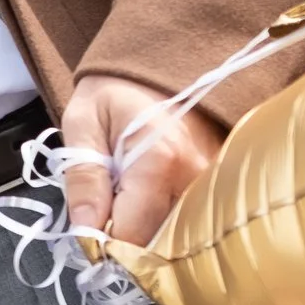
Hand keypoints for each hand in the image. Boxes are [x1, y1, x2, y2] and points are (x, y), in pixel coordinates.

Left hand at [58, 75, 221, 249]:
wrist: (160, 60)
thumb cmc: (115, 90)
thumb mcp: (82, 124)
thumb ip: (83, 179)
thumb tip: (86, 231)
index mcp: (161, 160)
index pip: (132, 237)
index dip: (104, 245)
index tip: (87, 231)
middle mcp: (197, 175)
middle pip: (159, 244)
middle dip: (127, 244)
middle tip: (104, 216)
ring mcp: (215, 181)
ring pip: (177, 238)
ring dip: (147, 233)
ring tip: (126, 204)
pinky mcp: (222, 183)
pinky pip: (191, 222)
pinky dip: (167, 223)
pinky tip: (149, 203)